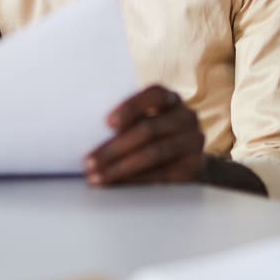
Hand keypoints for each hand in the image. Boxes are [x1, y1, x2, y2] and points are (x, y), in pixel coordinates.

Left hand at [84, 85, 204, 185]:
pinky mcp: (194, 167)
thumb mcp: (144, 121)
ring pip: (154, 154)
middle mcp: (186, 117)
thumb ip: (125, 123)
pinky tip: (117, 185)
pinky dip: (136, 181)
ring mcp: (193, 142)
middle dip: (114, 148)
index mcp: (171, 99)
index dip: (131, 107)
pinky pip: (162, 175)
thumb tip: (86, 134)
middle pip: (149, 129)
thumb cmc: (154, 136)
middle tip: (89, 163)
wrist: (188, 160)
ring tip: (97, 178)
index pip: (155, 94)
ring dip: (121, 168)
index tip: (107, 123)